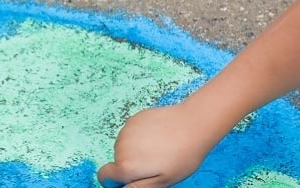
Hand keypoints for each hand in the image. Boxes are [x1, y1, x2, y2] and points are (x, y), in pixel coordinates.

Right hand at [98, 105, 230, 186]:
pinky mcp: (134, 119)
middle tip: (156, 162)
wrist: (194, 124)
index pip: (104, 176)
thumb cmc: (182, 156)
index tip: (135, 178)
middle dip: (131, 165)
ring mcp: (127, 130)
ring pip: (124, 147)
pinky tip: (159, 136)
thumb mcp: (163, 181)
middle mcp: (121, 147)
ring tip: (159, 149)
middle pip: (117, 162)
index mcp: (126, 165)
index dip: (118, 180)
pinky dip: (140, 137)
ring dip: (135, 151)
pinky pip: (131, 134)